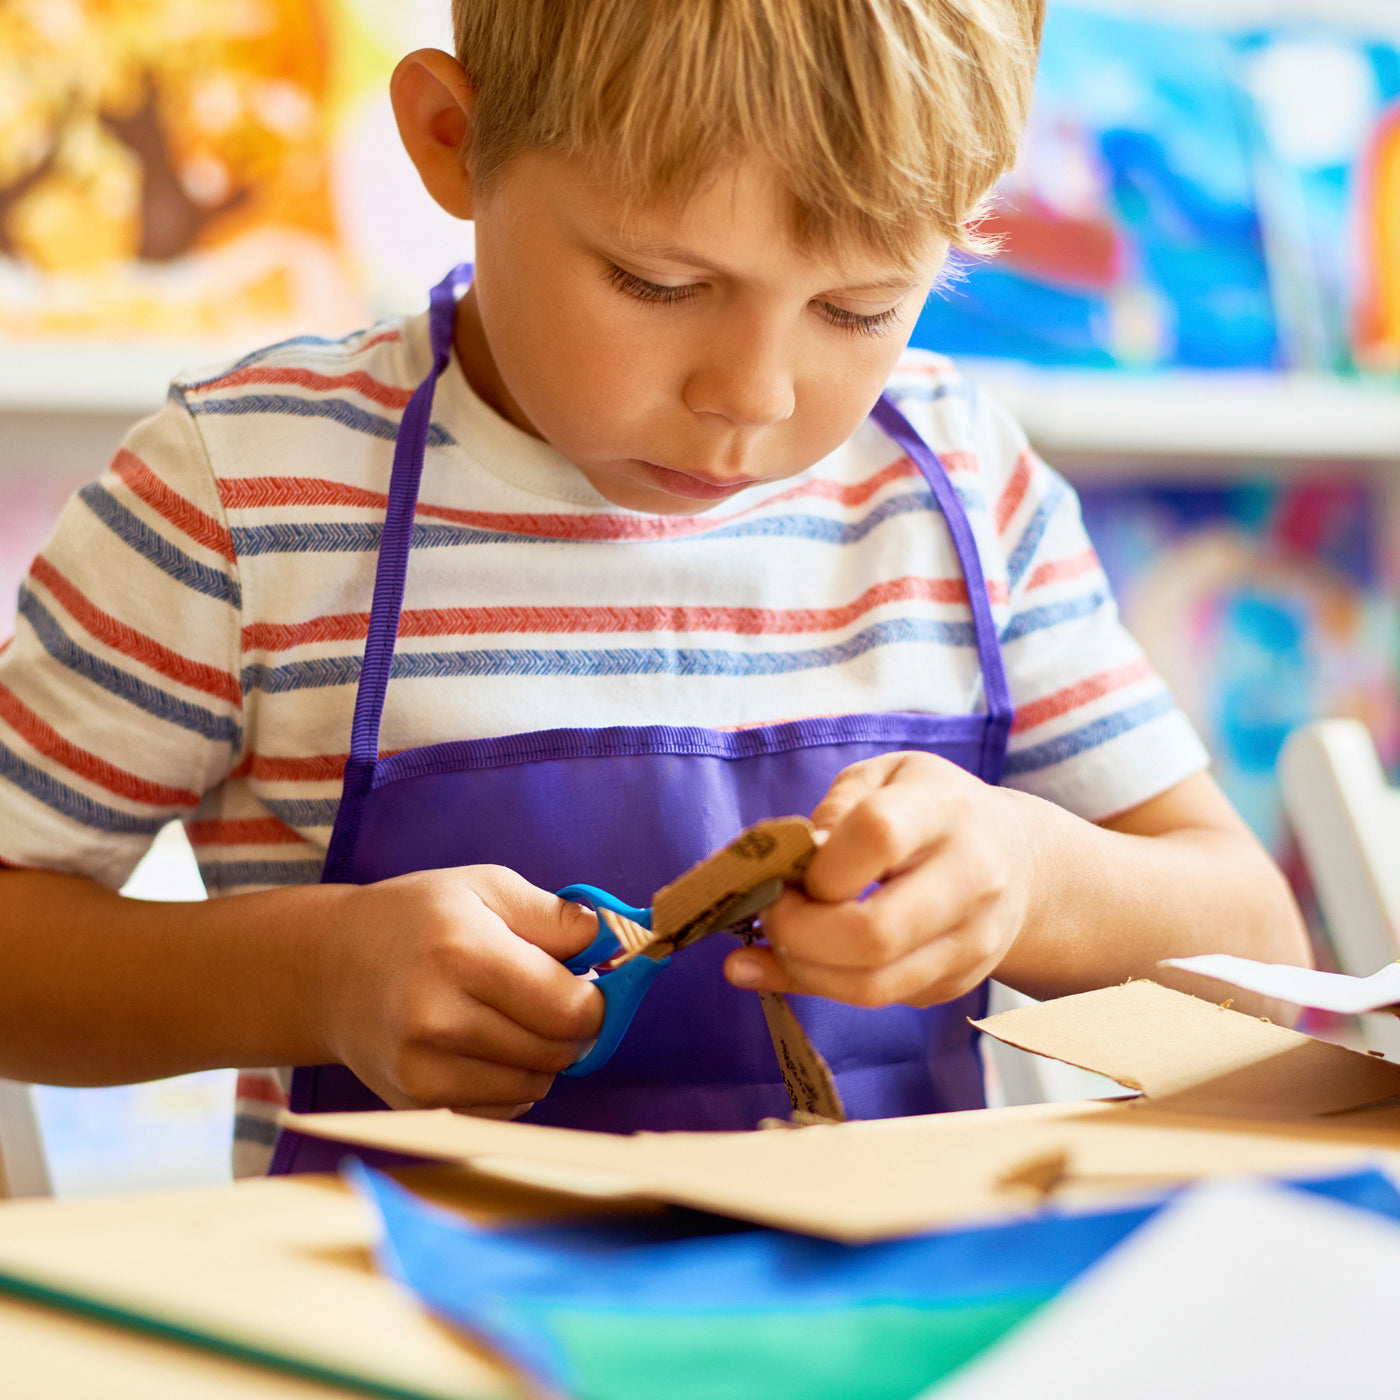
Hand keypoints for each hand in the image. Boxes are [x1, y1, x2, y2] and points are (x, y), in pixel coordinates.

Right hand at [314, 865, 603, 1116]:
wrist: (330, 969)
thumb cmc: (418, 918)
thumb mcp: (486, 887)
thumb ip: (555, 914)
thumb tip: (609, 942)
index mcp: (463, 955)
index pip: (570, 1010)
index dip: (594, 999)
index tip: (584, 982)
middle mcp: (439, 1020)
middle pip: (558, 1052)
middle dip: (571, 1027)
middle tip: (547, 997)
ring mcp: (424, 1071)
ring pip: (536, 1085)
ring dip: (542, 1056)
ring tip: (508, 1017)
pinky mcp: (417, 1105)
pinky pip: (504, 1110)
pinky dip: (512, 1082)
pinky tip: (484, 1046)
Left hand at [723, 752, 1038, 1007]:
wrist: (1016, 858)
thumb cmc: (931, 807)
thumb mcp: (884, 776)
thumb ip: (834, 809)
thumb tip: (790, 862)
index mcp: (945, 812)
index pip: (878, 837)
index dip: (819, 863)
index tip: (792, 867)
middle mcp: (971, 880)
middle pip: (874, 933)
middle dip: (798, 932)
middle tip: (772, 911)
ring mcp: (971, 942)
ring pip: (872, 986)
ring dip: (804, 969)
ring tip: (781, 938)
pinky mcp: (956, 984)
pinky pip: (877, 999)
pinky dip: (820, 985)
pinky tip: (796, 960)